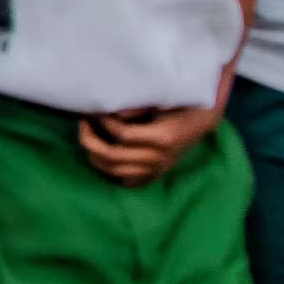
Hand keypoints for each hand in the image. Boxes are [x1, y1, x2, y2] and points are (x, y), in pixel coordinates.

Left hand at [78, 103, 219, 184]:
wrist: (200, 120)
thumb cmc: (178, 104)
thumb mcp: (159, 101)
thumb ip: (135, 107)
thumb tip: (109, 111)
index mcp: (163, 138)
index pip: (122, 135)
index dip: (102, 121)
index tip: (94, 110)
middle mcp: (159, 158)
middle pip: (112, 156)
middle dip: (89, 138)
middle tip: (83, 122)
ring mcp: (156, 169)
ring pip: (114, 172)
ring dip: (94, 155)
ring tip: (88, 136)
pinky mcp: (155, 175)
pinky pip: (126, 182)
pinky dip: (110, 173)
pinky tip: (101, 157)